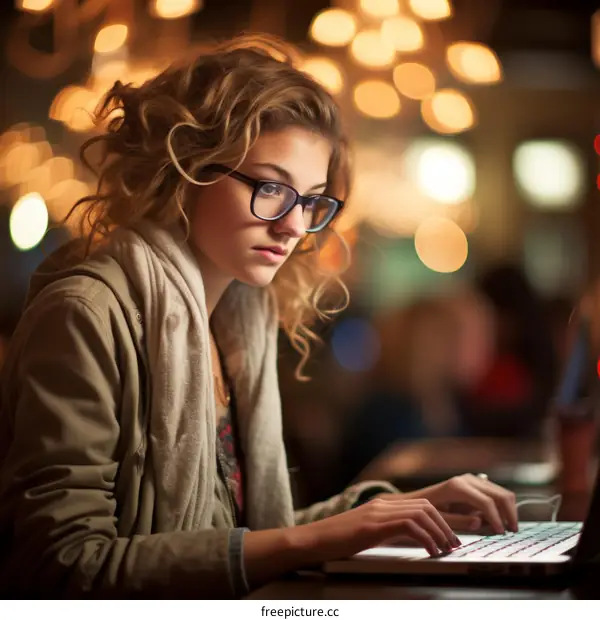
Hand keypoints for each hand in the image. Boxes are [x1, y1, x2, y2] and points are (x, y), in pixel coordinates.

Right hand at [293, 497, 460, 560]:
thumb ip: (387, 531)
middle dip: (447, 524)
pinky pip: (408, 525)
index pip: (421, 504)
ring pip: (421, 513)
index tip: (453, 536)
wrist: (311, 540)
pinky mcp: (373, 525)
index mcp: (383, 505)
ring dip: (439, 532)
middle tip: (456, 544)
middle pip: (426, 506)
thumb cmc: (337, 542)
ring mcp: (378, 512)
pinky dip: (425, 538)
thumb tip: (411, 541)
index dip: (442, 518)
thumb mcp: (368, 534)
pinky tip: (430, 552)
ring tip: (447, 549)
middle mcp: (383, 504)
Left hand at [379, 474, 517, 534]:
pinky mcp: (476, 483)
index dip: (497, 518)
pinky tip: (498, 521)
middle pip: (500, 494)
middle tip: (511, 531)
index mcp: (458, 487)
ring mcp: (473, 480)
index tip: (501, 533)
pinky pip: (497, 493)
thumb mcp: (440, 519)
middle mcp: (467, 480)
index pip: (486, 502)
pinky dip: (502, 506)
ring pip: (502, 492)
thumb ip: (460, 522)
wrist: (418, 500)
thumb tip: (480, 521)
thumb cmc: (426, 511)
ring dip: (508, 510)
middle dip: (509, 513)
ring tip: (505, 528)